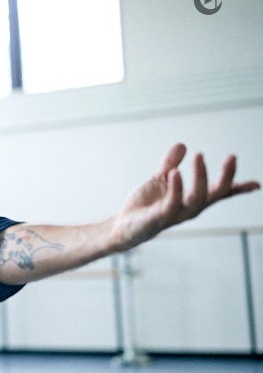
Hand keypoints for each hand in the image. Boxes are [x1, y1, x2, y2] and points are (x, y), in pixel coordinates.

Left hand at [110, 143, 259, 250]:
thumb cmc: (146, 206)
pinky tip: (176, 173)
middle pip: (214, 194)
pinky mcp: (158, 218)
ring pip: (196, 199)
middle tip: (232, 157)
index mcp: (192, 200)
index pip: (219, 194)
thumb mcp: (160, 181)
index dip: (237, 189)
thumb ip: (171, 164)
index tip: (255, 185)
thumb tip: (182, 145)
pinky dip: (176, 188)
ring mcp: (175, 215)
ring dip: (200, 177)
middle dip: (226, 177)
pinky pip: (171, 204)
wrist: (123, 227)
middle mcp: (189, 209)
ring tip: (199, 156)